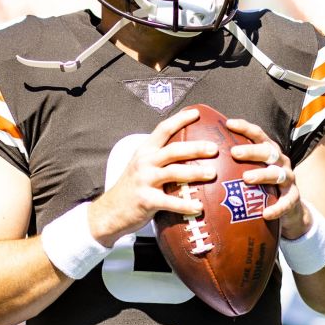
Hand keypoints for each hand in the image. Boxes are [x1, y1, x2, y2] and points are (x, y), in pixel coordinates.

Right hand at [89, 108, 218, 247]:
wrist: (110, 211)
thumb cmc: (132, 187)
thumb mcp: (141, 165)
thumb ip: (159, 157)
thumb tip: (188, 152)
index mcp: (145, 151)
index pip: (163, 129)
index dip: (180, 119)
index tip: (196, 113)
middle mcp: (144, 163)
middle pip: (173, 150)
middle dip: (196, 148)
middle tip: (214, 149)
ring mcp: (145, 181)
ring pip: (174, 173)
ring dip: (195, 173)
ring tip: (212, 173)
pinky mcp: (146, 200)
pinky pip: (170, 202)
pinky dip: (185, 204)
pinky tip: (199, 207)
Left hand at [225, 119, 310, 239]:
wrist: (289, 206)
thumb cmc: (263, 183)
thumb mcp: (253, 168)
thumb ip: (234, 162)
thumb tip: (203, 154)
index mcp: (269, 151)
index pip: (258, 134)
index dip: (245, 128)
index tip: (228, 124)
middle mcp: (281, 161)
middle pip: (268, 152)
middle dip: (252, 151)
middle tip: (234, 152)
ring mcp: (288, 178)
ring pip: (277, 174)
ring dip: (262, 175)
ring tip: (246, 178)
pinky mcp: (293, 197)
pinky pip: (287, 202)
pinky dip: (277, 207)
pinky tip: (265, 214)